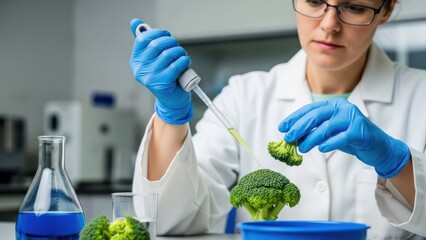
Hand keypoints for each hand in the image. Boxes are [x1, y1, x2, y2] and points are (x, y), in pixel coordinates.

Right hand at [129, 18, 192, 124]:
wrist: (172, 100)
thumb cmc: (165, 76)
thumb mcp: (153, 59)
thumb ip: (145, 41)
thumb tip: (135, 22)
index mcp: (135, 60)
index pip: (142, 39)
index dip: (157, 33)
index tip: (166, 34)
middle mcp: (140, 69)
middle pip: (157, 44)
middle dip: (171, 42)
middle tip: (177, 47)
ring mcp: (150, 77)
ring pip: (168, 54)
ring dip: (179, 52)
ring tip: (182, 56)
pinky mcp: (162, 83)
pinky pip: (176, 65)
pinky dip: (184, 61)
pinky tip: (186, 62)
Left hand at [278, 98, 409, 177]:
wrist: (378, 147)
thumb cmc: (351, 138)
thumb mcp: (330, 133)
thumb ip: (314, 131)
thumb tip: (293, 136)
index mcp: (334, 105)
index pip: (310, 109)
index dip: (294, 118)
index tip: (282, 128)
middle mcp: (343, 108)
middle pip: (316, 116)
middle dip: (299, 128)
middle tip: (288, 138)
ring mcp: (353, 118)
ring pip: (326, 127)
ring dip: (311, 139)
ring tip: (301, 148)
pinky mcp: (360, 131)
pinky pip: (341, 137)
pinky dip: (330, 143)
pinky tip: (321, 149)